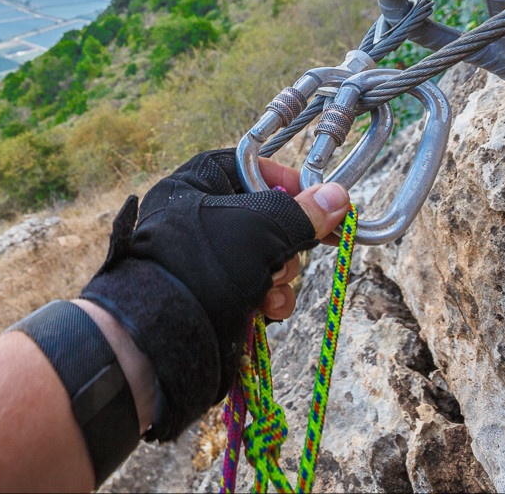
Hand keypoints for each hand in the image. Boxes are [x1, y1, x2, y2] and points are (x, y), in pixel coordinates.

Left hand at [81, 148, 349, 439]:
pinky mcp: (218, 295)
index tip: (317, 198)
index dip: (284, 179)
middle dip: (284, 240)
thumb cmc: (205, 264)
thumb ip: (301, 212)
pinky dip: (269, 297)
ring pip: (267, 255)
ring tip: (270, 286)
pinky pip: (258, 286)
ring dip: (280, 273)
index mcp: (194, 186)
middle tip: (286, 252)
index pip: (248, 166)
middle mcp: (199, 219)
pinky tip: (268, 308)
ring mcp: (209, 260)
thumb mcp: (259, 227)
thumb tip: (338, 197)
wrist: (166, 337)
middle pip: (265, 214)